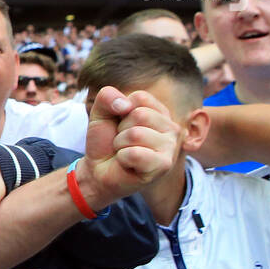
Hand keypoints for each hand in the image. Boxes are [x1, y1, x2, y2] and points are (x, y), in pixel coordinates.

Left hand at [79, 86, 179, 208]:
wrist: (98, 171)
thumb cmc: (105, 142)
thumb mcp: (100, 113)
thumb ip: (107, 96)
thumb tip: (125, 105)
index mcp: (160, 111)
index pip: (140, 97)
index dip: (120, 110)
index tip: (120, 125)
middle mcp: (171, 127)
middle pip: (140, 115)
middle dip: (121, 130)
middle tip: (122, 142)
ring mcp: (171, 147)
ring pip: (136, 134)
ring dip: (121, 144)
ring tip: (124, 152)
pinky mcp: (164, 164)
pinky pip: (135, 153)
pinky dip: (123, 158)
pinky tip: (128, 164)